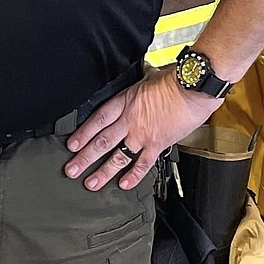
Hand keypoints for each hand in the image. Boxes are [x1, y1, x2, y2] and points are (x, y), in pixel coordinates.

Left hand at [64, 66, 222, 190]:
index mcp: (123, 102)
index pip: (97, 121)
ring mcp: (143, 135)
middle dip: (84, 158)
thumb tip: (134, 88)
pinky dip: (133, 176)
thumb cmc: (172, 80)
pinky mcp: (158, 144)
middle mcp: (129, 121)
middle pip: (102, 141)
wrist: (192, 88)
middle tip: (71, 170)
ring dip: (103, 172)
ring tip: (91, 183)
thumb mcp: (145, 79)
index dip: (82, 134)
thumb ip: (135, 90)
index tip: (71, 145)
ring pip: (118, 156)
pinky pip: (143, 164)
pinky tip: (123, 184)